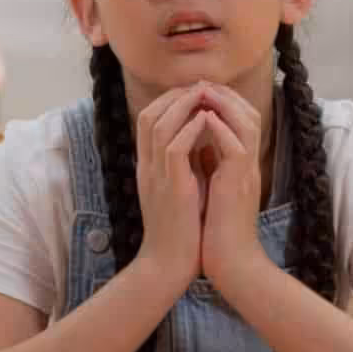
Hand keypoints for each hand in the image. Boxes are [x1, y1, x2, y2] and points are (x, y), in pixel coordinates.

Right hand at [131, 86, 210, 291]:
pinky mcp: (169, 187)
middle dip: (175, 95)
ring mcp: (155, 176)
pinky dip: (189, 129)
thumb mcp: (180, 191)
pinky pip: (173, 147)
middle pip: (150, 114)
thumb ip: (186, 166)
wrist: (169, 266)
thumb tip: (203, 144)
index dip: (169, 100)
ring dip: (182, 104)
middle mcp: (146, 167)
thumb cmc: (180, 232)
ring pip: (158, 124)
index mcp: (148, 167)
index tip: (194, 91)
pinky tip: (206, 119)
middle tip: (201, 85)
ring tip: (204, 93)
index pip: (149, 120)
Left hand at [189, 83, 272, 292]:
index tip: (200, 91)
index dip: (223, 102)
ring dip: (224, 103)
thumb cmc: (216, 232)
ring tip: (202, 92)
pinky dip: (220, 129)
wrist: (228, 264)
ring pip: (247, 123)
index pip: (241, 121)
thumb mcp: (212, 190)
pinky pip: (236, 146)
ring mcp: (247, 173)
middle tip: (201, 82)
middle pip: (249, 114)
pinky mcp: (239, 184)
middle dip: (225, 94)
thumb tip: (194, 143)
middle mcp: (248, 165)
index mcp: (242, 166)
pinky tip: (203, 118)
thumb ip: (209, 165)